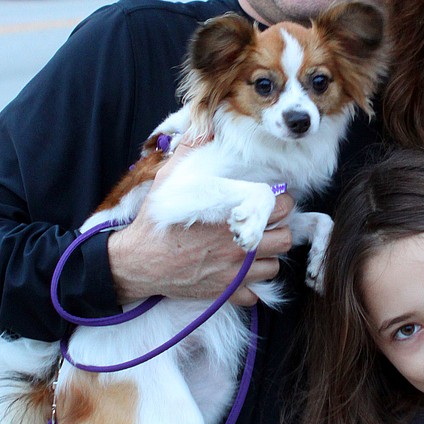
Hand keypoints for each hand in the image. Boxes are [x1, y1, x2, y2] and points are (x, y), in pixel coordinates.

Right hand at [107, 140, 293, 306]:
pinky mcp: (224, 293)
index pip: (281, 207)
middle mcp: (239, 245)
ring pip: (274, 267)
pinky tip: (238, 275)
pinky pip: (253, 295)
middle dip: (279, 230)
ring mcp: (234, 273)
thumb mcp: (170, 178)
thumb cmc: (155, 221)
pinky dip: (249, 287)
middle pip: (285, 239)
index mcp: (233, 216)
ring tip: (253, 250)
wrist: (138, 261)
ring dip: (267, 258)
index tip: (273, 200)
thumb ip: (191, 151)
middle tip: (266, 225)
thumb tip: (202, 128)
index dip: (281, 202)